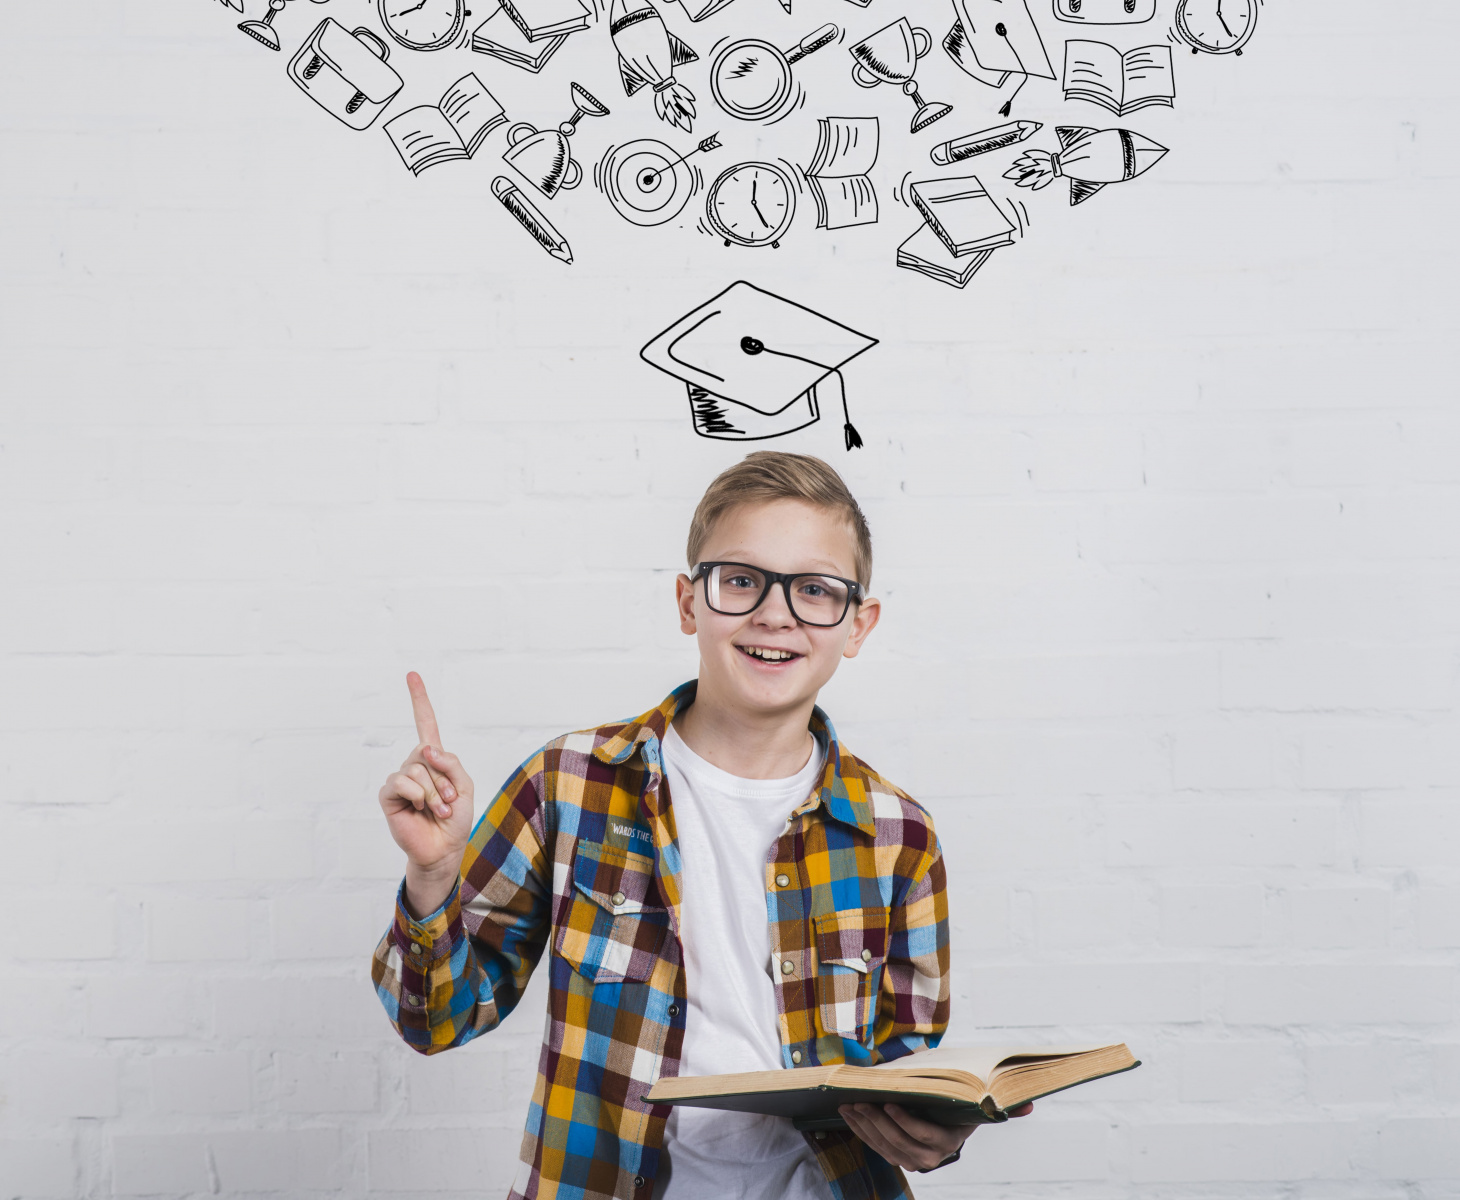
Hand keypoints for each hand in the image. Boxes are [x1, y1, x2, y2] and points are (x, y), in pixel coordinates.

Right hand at [378, 672, 474, 914]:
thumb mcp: (465, 786)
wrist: (444, 848)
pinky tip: (420, 810)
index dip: (419, 699)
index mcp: (434, 759)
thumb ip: (451, 763)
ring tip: (438, 809)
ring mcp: (400, 779)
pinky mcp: (389, 795)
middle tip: (448, 801)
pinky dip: (418, 796)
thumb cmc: (455, 818)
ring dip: (434, 792)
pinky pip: (402, 782)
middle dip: (445, 779)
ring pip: (417, 769)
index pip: (425, 724)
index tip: (411, 675)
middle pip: (427, 752)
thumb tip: (425, 748)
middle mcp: (415, 764)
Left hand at [838, 1101, 1033, 1171]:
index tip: (890, 1103)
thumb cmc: (960, 1107)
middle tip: (862, 1101)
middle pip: (900, 1142)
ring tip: (851, 1105)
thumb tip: (1030, 1105)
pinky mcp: (897, 1157)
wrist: (948, 1122)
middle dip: (878, 1122)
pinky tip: (850, 1114)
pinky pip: (877, 1146)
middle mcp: (931, 1156)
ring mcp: (912, 1159)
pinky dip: (861, 1131)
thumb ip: (1005, 1108)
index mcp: (950, 1142)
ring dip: (865, 1126)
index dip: (906, 1122)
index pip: (925, 1135)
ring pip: (885, 1146)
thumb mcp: (978, 1105)